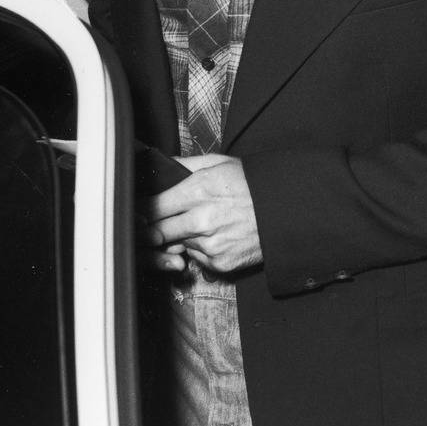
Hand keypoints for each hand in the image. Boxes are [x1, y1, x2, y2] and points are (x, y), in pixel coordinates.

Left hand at [140, 155, 261, 275]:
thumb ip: (185, 164)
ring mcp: (210, 244)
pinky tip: (214, 235)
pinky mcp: (219, 262)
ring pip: (176, 244)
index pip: (154, 207)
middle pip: (158, 231)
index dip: (144, 209)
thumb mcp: (220, 163)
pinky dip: (199, 248)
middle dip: (155, 226)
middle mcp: (202, 220)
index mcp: (198, 191)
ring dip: (180, 236)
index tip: (142, 209)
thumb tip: (161, 164)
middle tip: (158, 221)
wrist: (284, 210)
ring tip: (200, 222)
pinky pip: (195, 257)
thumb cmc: (252, 184)